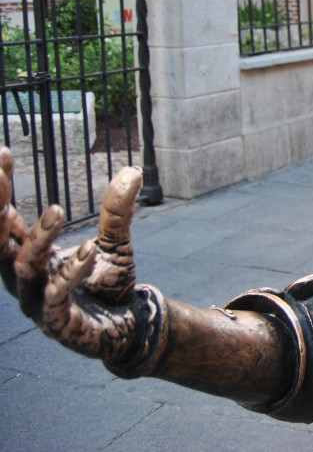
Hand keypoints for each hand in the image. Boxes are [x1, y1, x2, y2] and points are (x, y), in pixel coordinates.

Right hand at [0, 147, 144, 360]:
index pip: (6, 219)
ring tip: (56, 211)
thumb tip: (132, 171)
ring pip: (23, 267)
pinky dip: (70, 272)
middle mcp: (25, 278)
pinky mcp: (59, 324)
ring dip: (37, 239)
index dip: (1, 189)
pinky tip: (88, 251)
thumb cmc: (109, 285)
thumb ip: (117, 211)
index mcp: (31, 256)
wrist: (129, 328)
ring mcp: (38, 302)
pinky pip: (57, 296)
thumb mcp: (115, 243)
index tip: (3, 152)